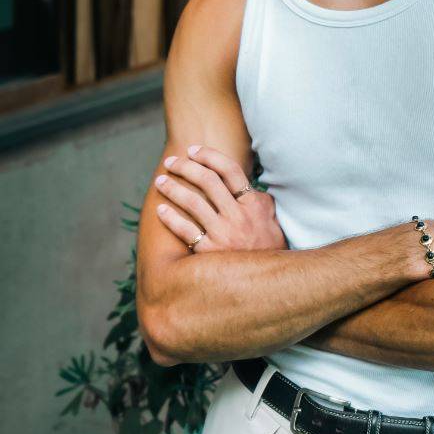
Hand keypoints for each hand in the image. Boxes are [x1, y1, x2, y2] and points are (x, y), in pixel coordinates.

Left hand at [153, 145, 287, 253]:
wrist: (269, 283)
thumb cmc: (269, 249)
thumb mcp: (272, 219)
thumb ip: (260, 201)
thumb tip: (251, 186)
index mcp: (253, 204)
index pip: (229, 170)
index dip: (209, 156)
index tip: (192, 150)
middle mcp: (238, 215)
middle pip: (208, 181)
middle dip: (186, 167)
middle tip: (170, 162)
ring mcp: (223, 233)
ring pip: (193, 202)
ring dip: (173, 189)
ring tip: (161, 181)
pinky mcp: (210, 251)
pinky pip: (185, 230)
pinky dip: (171, 218)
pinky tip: (161, 209)